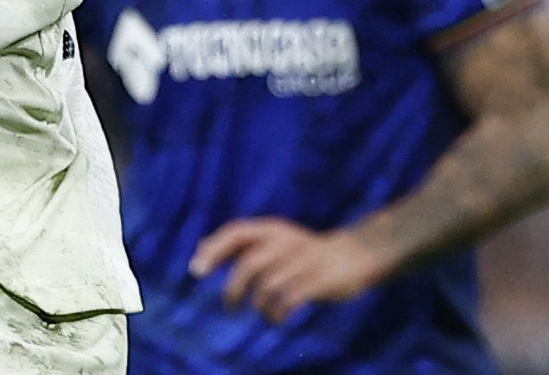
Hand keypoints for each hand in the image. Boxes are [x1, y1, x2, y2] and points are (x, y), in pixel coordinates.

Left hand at [191, 218, 387, 323]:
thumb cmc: (302, 252)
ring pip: (268, 284)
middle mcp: (284, 240)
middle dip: (233, 290)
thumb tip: (200, 248)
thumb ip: (239, 244)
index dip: (213, 250)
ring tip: (262, 313)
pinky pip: (289, 300)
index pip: (235, 232)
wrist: (352, 257)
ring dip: (259, 305)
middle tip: (230, 308)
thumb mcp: (271, 241)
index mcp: (270, 229)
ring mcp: (302, 259)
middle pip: (249, 264)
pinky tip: (277, 319)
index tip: (196, 271)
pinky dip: (277, 314)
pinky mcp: (319, 280)